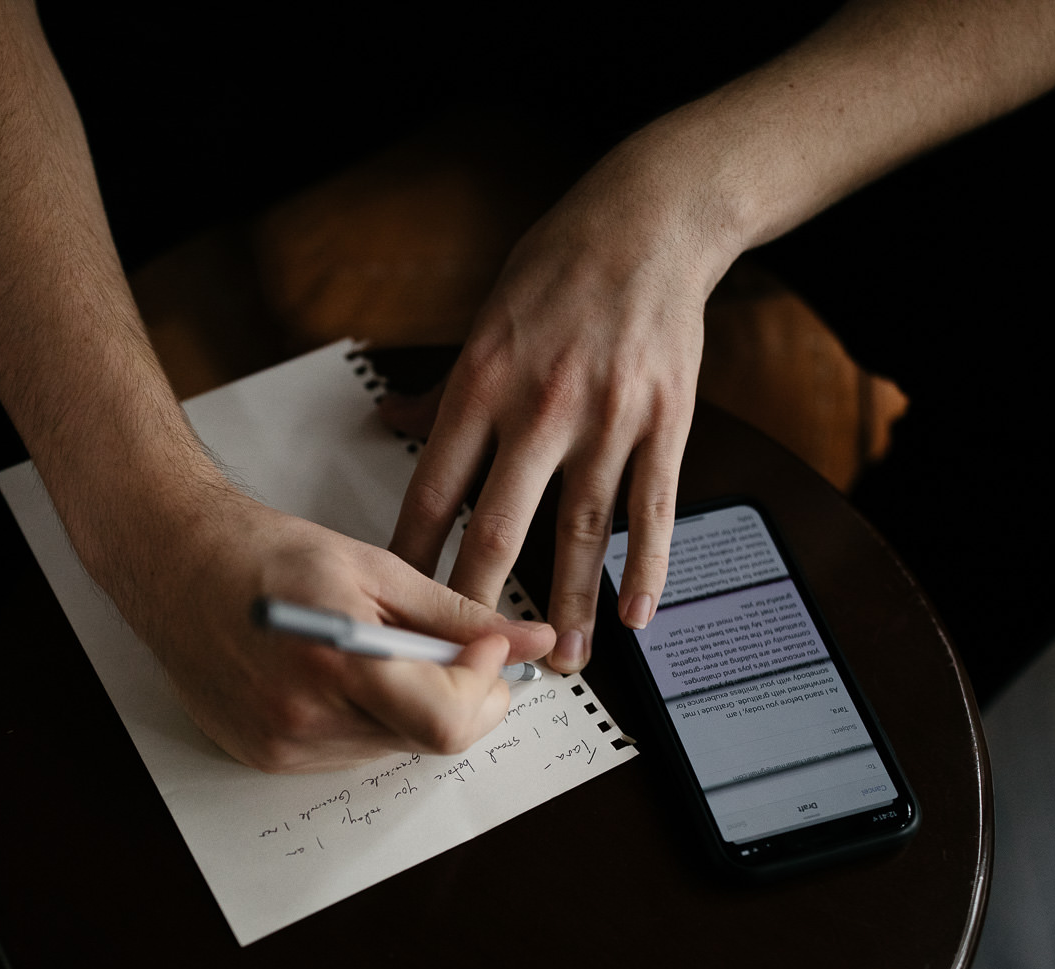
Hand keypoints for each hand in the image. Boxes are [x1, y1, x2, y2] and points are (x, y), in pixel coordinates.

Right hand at [121, 492, 555, 772]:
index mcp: (336, 662)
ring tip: (372, 649)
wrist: (175, 564)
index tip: (489, 647)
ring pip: (391, 748)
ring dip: (409, 706)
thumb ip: (458, 615)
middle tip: (448, 646)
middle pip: (426, 739)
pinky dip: (365, 717)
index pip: (447, 721)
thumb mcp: (376, 568)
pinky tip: (334, 673)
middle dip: (457, 695)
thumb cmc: (266, 553)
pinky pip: (349, 752)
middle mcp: (304, 718)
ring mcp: (281, 747)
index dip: (485, 688)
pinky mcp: (265, 759)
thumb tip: (529, 640)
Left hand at [388, 137, 733, 672]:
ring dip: (572, 602)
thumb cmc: (558, 268)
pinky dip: (647, 566)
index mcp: (483, 382)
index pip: (434, 488)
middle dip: (482, 602)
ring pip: (582, 530)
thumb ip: (442, 387)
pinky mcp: (665, 421)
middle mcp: (540, 406)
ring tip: (565, 660)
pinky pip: (653, 508)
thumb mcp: (483, 319)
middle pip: (500, 525)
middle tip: (472, 660)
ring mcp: (607, 417)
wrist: (650, 222)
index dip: (414, 555)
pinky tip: (637, 614)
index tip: (400, 604)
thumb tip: (389, 419)